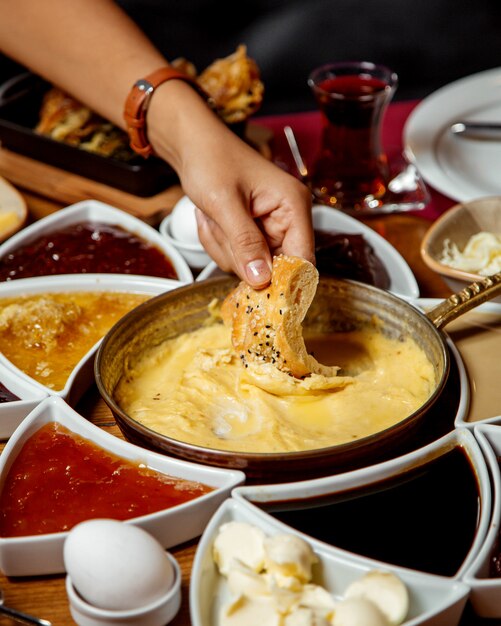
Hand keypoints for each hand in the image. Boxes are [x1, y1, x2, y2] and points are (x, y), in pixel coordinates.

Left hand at [148, 81, 314, 287]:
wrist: (192, 145)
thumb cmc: (210, 159)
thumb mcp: (224, 203)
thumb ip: (245, 242)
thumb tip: (262, 279)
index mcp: (293, 205)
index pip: (302, 259)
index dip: (283, 281)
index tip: (258, 292)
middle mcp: (288, 218)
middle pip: (275, 267)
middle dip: (241, 257)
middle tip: (221, 230)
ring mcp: (270, 227)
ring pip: (253, 266)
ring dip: (226, 249)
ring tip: (214, 219)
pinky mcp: (255, 233)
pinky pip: (240, 257)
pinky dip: (221, 245)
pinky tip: (213, 221)